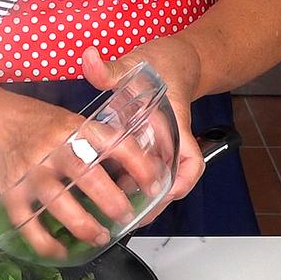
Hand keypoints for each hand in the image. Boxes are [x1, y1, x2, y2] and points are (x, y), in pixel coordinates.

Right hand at [0, 91, 131, 258]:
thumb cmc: (26, 119)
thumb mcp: (63, 118)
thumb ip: (89, 140)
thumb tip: (127, 170)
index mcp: (72, 128)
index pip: (114, 144)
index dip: (139, 165)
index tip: (154, 184)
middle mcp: (52, 149)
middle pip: (89, 177)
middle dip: (112, 201)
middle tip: (124, 216)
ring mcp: (29, 173)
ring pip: (60, 206)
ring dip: (83, 226)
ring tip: (99, 237)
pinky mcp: (8, 193)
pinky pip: (29, 225)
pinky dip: (46, 245)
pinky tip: (60, 252)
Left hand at [82, 36, 203, 225]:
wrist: (174, 60)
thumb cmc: (162, 64)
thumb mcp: (136, 62)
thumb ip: (110, 67)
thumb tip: (89, 59)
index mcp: (174, 124)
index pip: (191, 160)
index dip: (182, 182)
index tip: (166, 195)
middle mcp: (170, 140)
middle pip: (173, 182)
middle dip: (154, 204)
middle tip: (130, 220)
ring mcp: (160, 146)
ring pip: (156, 181)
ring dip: (140, 198)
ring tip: (116, 215)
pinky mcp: (148, 148)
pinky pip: (142, 173)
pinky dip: (128, 184)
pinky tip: (106, 191)